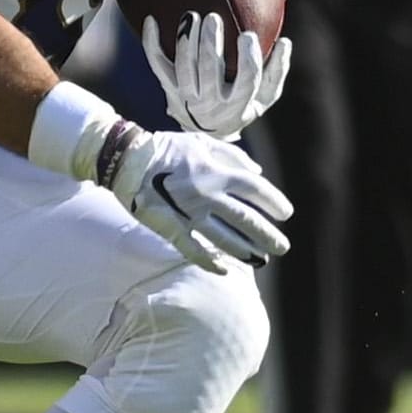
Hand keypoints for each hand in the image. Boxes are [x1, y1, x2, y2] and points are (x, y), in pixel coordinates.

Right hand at [108, 129, 292, 271]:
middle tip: (283, 247)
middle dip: (267, 235)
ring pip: (224, 239)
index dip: (274, 202)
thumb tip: (258, 173)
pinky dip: (209, 262)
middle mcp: (207, 195)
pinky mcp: (170, 228)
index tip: (286, 213)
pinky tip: (225, 270)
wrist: (125, 159)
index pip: (255, 189)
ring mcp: (188, 214)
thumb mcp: (201, 142)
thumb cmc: (166, 147)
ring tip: (261, 259)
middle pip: (246, 219)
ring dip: (245, 251)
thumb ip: (232, 155)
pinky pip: (193, 250)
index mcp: (216, 172)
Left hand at [142, 13, 291, 140]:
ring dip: (186, 41)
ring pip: (184, 67)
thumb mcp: (264, 97)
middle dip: (211, 43)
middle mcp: (210, 104)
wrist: (207, 130)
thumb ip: (277, 71)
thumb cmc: (241, 105)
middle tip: (213, 17)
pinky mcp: (169, 88)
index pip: (247, 80)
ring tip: (192, 16)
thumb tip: (285, 42)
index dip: (248, 57)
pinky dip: (152, 43)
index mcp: (238, 104)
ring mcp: (187, 97)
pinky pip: (157, 64)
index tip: (247, 34)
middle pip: (210, 71)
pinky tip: (151, 20)